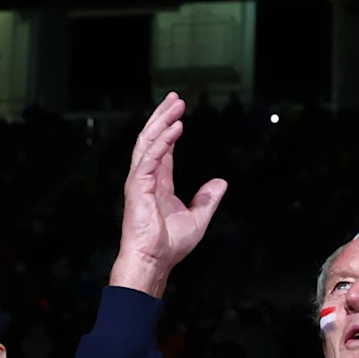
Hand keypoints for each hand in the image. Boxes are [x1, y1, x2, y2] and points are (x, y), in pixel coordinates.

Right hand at [111, 95, 227, 294]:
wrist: (155, 260)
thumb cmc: (170, 245)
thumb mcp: (198, 218)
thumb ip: (207, 198)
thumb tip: (221, 182)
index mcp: (159, 182)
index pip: (163, 148)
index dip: (170, 128)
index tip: (179, 111)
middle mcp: (147, 177)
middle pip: (153, 138)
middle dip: (163, 116)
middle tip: (176, 97)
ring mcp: (140, 179)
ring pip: (148, 141)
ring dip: (162, 121)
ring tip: (176, 104)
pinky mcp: (138, 185)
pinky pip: (150, 156)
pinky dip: (162, 140)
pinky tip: (175, 128)